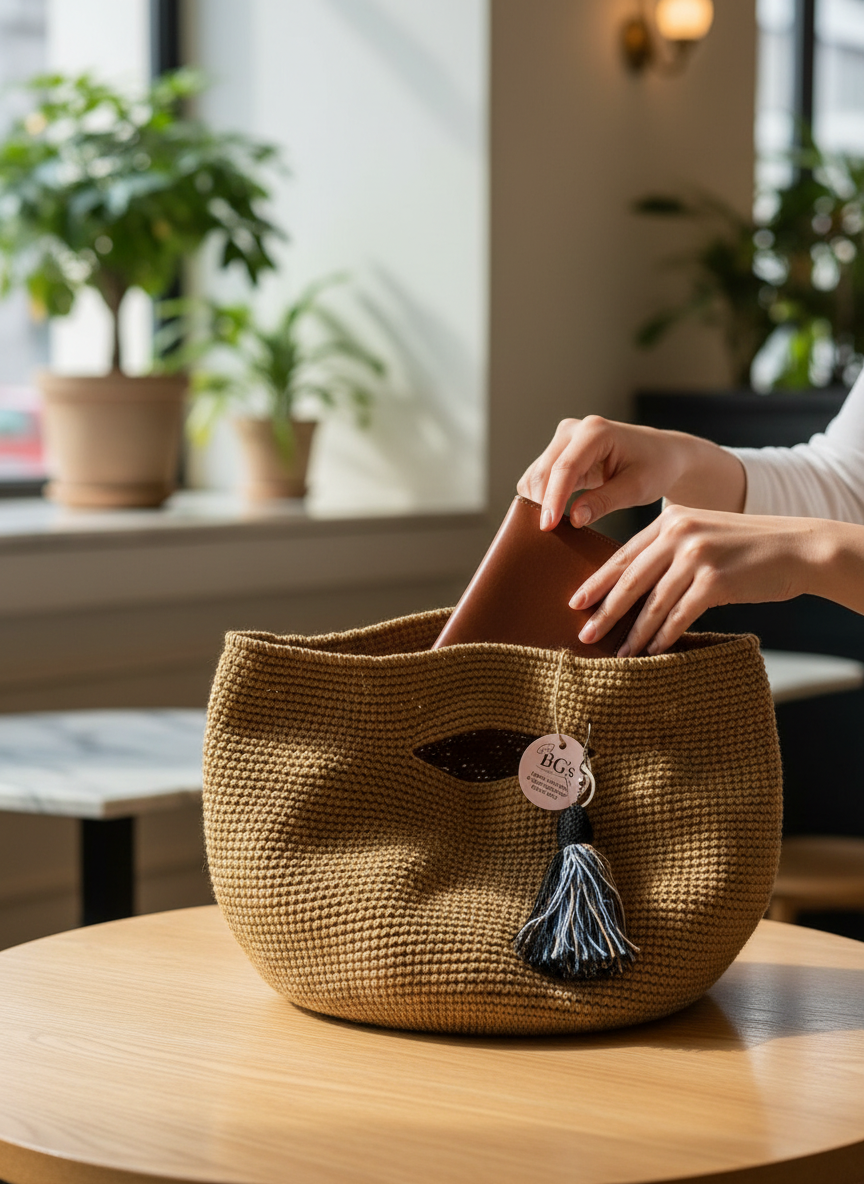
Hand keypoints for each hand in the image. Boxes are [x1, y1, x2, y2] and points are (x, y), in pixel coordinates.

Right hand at [517, 416, 745, 529]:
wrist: (661, 454)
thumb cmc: (655, 467)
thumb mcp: (636, 488)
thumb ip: (604, 502)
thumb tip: (573, 519)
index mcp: (595, 432)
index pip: (565, 468)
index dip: (553, 499)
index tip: (547, 527)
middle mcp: (573, 430)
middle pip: (543, 471)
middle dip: (542, 505)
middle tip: (549, 537)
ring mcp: (563, 440)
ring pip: (536, 476)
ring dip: (539, 503)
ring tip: (552, 530)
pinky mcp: (559, 453)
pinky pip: (540, 478)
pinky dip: (542, 499)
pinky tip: (554, 517)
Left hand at [571, 505, 817, 654]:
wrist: (799, 548)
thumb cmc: (748, 548)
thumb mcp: (704, 534)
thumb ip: (671, 551)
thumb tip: (633, 587)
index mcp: (671, 520)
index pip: (624, 555)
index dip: (597, 582)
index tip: (576, 602)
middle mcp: (680, 534)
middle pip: (630, 580)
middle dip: (604, 611)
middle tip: (584, 634)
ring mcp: (697, 557)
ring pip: (652, 603)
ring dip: (633, 633)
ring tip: (618, 654)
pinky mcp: (715, 581)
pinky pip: (679, 616)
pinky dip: (663, 637)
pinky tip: (652, 652)